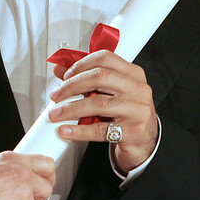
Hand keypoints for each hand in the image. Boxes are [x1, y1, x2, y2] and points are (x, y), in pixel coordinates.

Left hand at [48, 49, 157, 172]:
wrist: (144, 141)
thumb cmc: (125, 112)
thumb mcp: (108, 91)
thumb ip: (85, 78)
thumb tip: (59, 68)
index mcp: (132, 73)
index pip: (104, 58)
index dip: (81, 64)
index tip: (65, 75)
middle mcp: (138, 88)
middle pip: (99, 77)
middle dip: (71, 86)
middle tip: (56, 95)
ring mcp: (138, 109)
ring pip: (98, 103)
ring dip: (71, 108)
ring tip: (56, 114)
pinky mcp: (134, 131)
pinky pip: (101, 129)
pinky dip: (80, 130)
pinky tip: (66, 131)